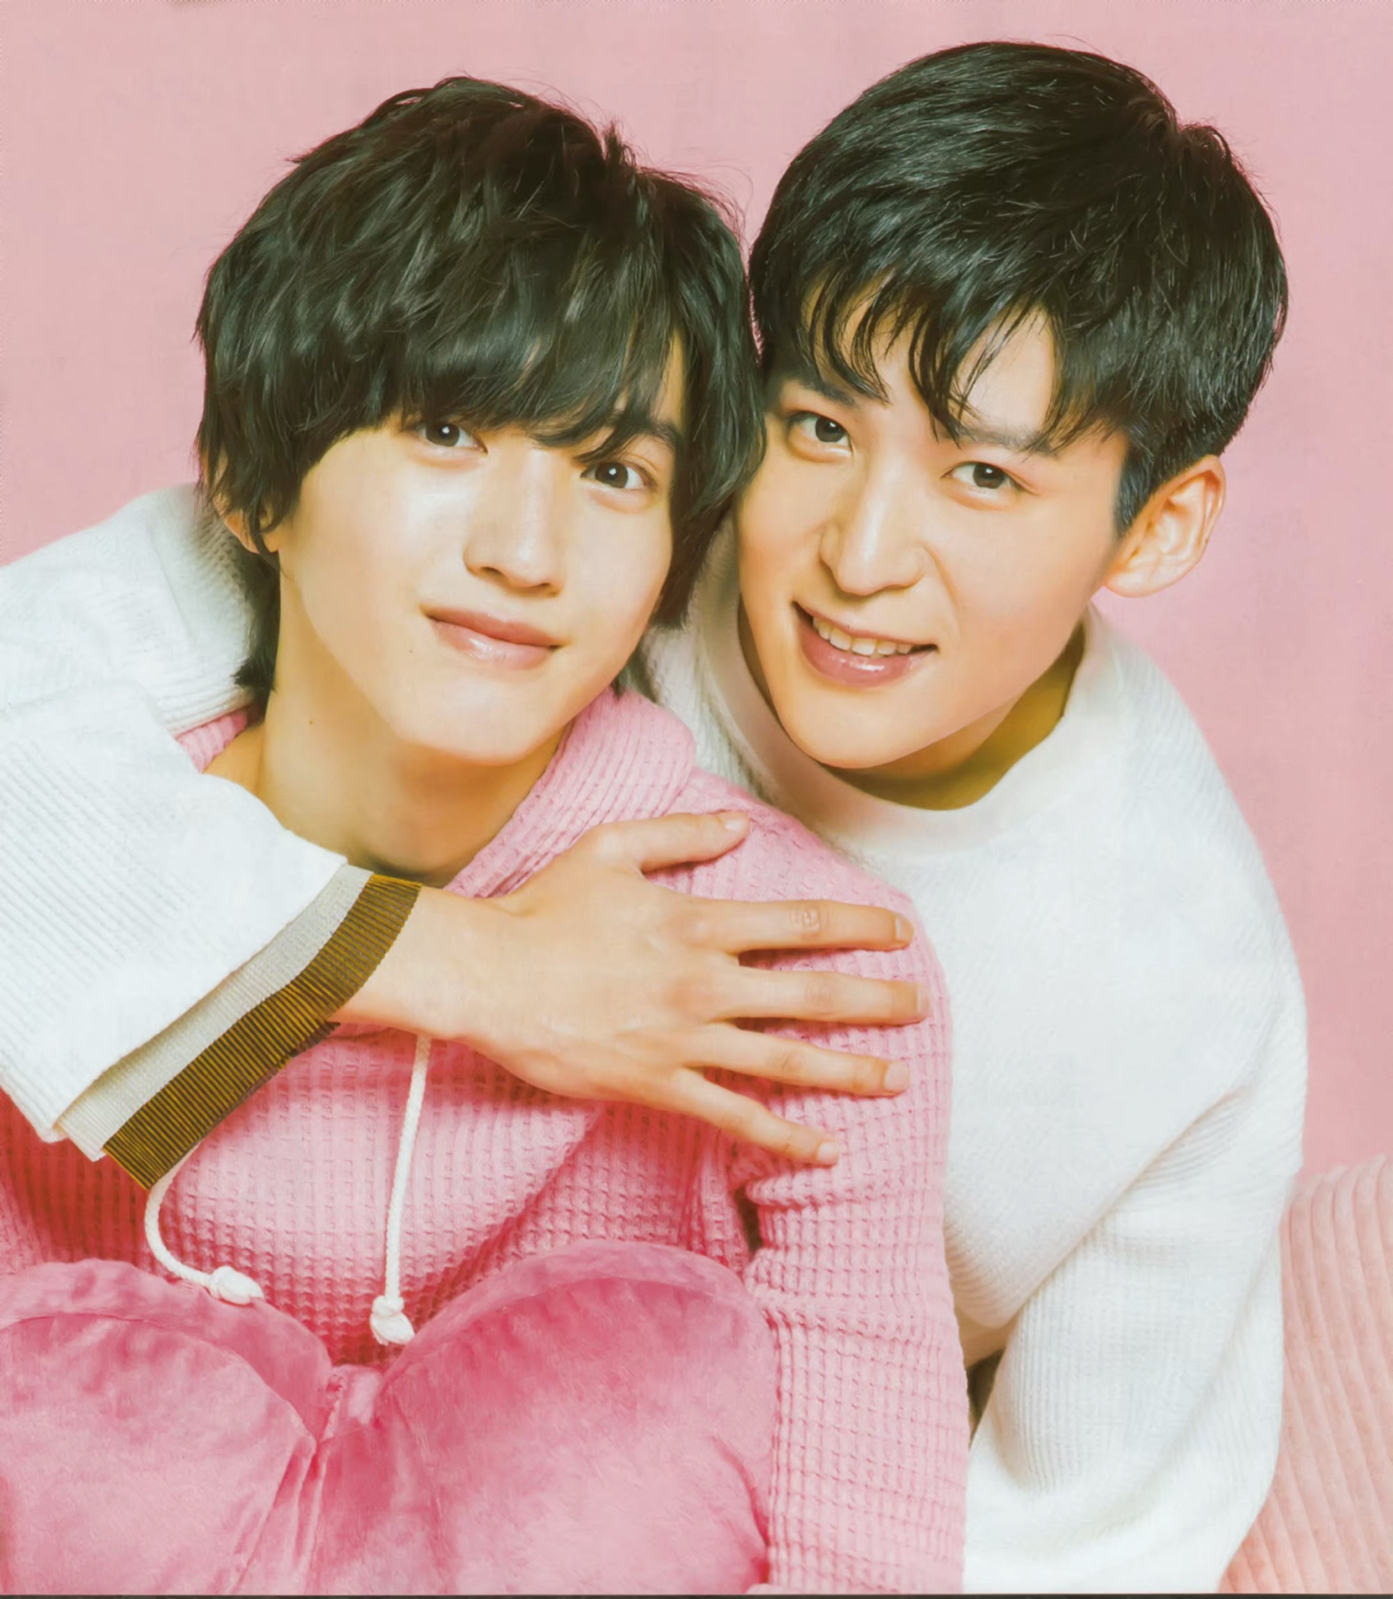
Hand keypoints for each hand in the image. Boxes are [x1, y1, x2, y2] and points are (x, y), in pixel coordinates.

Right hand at [343, 811, 926, 1162]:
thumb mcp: (609, 848)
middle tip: (919, 1005)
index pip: (800, 925)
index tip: (899, 934)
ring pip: (786, 1061)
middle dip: (875, 1001)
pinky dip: (783, 1137)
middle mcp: (704, 984)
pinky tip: (825, 1150)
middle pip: (811, 994)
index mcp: (697, 924)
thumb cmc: (544, 909)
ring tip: (898, 1078)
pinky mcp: (658, 1085)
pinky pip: (734, 1118)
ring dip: (849, 1071)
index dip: (858, 928)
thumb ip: (680, 833)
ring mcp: (685, 1040)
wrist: (487, 979)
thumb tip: (740, 826)